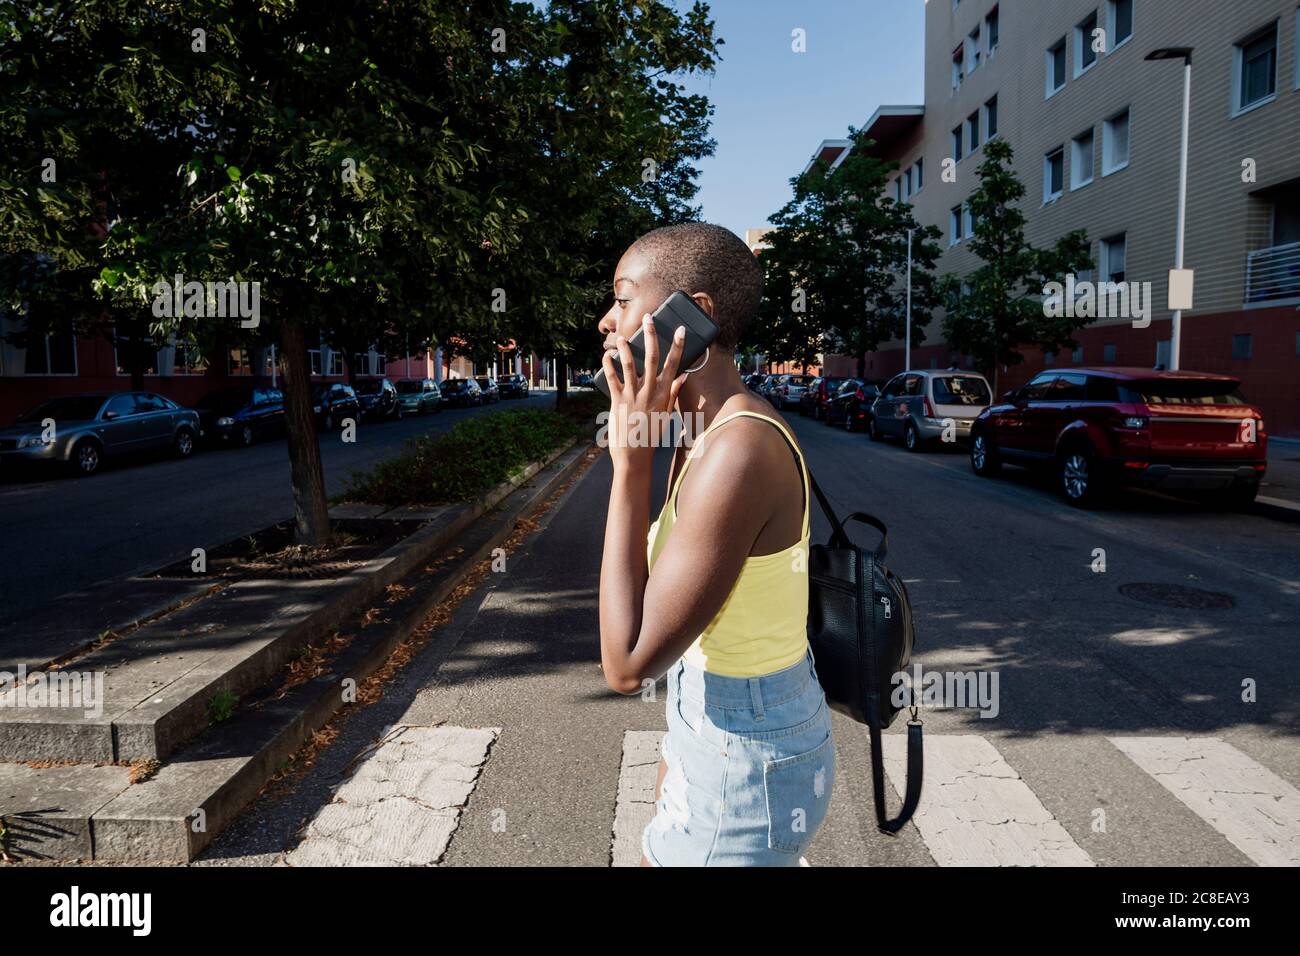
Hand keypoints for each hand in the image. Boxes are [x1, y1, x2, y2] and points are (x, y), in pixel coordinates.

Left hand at [602, 313, 687, 471]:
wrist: (634, 453)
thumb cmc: (651, 433)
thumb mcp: (666, 413)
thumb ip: (673, 392)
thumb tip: (683, 376)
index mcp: (663, 394)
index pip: (673, 364)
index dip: (678, 346)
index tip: (681, 330)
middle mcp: (649, 392)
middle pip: (651, 358)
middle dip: (651, 336)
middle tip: (648, 319)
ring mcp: (633, 395)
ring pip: (629, 365)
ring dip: (626, 348)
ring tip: (623, 337)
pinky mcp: (617, 401)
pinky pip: (612, 378)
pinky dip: (608, 365)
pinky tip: (606, 355)